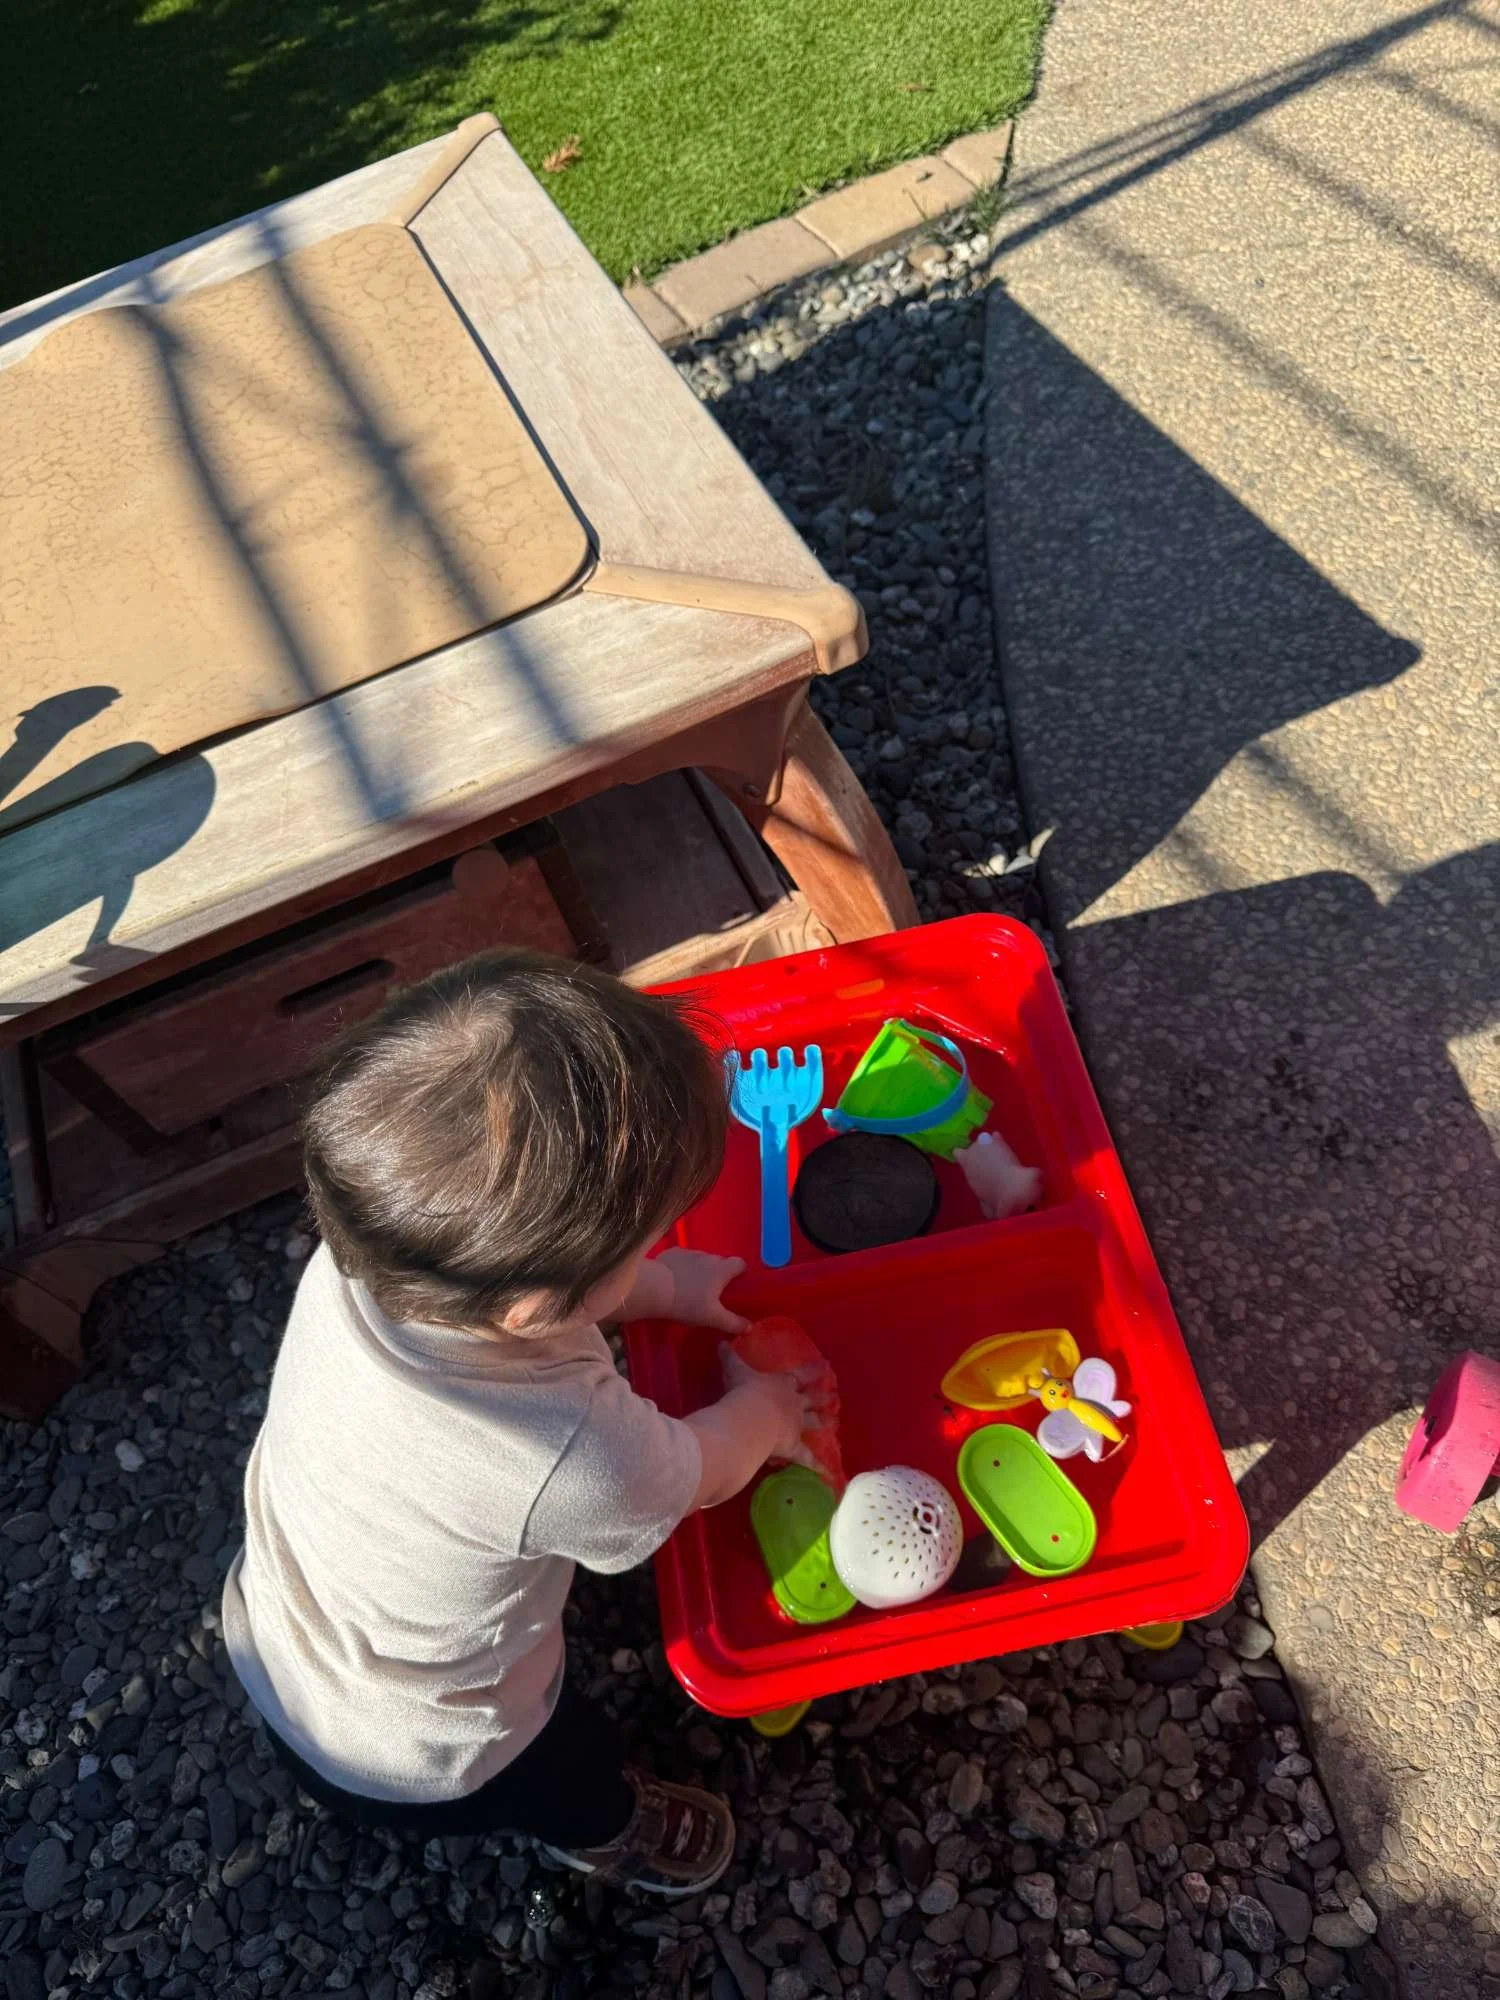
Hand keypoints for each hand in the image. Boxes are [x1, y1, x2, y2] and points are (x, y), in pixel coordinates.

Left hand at [655, 1249, 747, 1333]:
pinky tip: (675, 1278)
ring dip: (700, 1269)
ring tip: (692, 1286)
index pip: (740, 1263)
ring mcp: (689, 1252)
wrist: (654, 1288)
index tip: (737, 1284)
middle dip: (719, 1273)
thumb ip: (732, 1322)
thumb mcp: (712, 1317)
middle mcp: (708, 1256)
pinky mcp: (671, 1252)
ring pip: (701, 1259)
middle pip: (720, 1261)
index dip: (741, 1272)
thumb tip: (749, 1327)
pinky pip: (682, 1258)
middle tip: (713, 1291)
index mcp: (722, 1269)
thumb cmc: (688, 1303)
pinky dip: (682, 1266)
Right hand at [721, 1346, 834, 1468]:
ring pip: (813, 1422)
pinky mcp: (793, 1447)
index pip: (800, 1375)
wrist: (750, 1420)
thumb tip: (722, 1342)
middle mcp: (793, 1403)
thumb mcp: (735, 1371)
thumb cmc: (744, 1392)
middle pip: (810, 1399)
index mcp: (782, 1384)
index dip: (813, 1371)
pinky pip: (806, 1457)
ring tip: (834, 1422)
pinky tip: (827, 1472)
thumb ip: (730, 1357)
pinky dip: (817, 1464)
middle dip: (821, 1397)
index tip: (826, 1367)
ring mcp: (796, 1425)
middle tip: (833, 1395)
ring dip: (823, 1422)